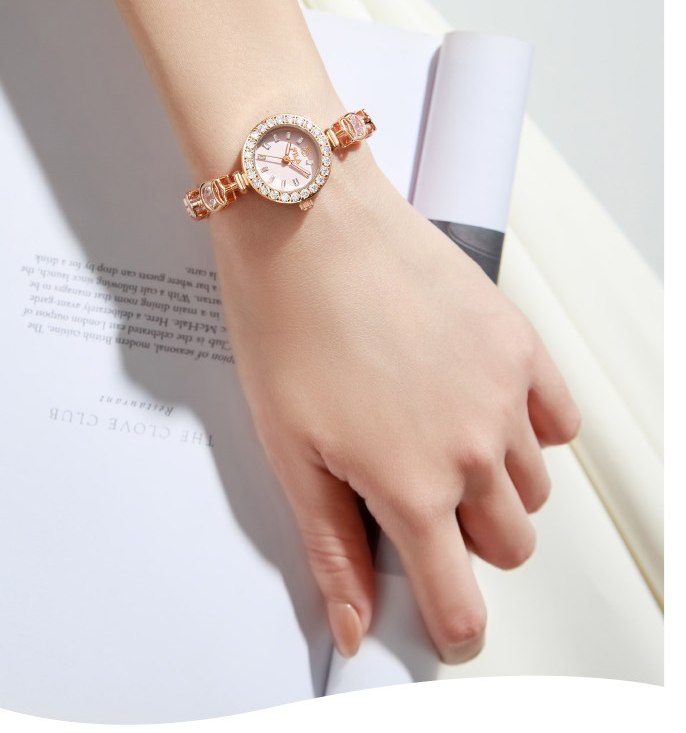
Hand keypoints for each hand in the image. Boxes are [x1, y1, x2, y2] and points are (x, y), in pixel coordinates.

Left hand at [212, 148, 579, 664]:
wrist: (309, 218)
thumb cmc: (285, 318)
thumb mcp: (289, 448)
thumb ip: (331, 545)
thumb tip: (354, 622)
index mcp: (410, 486)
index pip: (460, 602)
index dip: (452, 625)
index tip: (445, 620)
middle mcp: (471, 448)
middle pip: (509, 545)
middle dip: (468, 542)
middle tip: (417, 500)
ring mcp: (503, 393)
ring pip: (534, 488)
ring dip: (497, 486)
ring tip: (436, 439)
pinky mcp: (518, 342)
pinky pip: (559, 421)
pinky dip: (532, 430)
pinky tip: (481, 407)